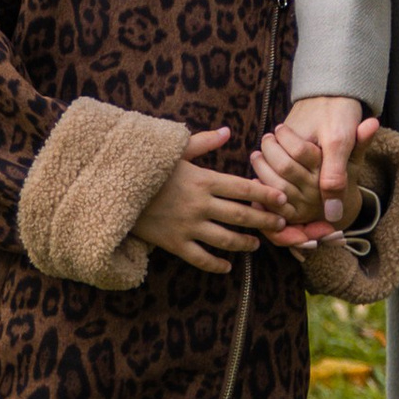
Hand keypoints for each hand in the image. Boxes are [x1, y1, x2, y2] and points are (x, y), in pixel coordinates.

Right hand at [132, 127, 286, 273]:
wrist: (115, 189)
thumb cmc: (148, 167)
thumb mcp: (175, 150)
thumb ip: (204, 142)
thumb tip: (228, 131)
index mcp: (204, 180)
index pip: (243, 188)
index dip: (266, 194)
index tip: (283, 198)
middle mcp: (200, 205)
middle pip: (241, 215)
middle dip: (264, 220)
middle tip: (282, 223)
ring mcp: (187, 226)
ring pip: (225, 239)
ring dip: (245, 243)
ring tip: (257, 244)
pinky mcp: (174, 243)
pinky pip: (200, 258)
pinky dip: (216, 265)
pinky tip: (227, 266)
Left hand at [255, 92, 366, 231]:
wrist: (338, 200)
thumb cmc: (342, 169)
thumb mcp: (351, 151)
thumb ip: (361, 138)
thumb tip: (374, 122)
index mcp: (330, 172)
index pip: (300, 151)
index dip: (286, 136)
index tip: (279, 128)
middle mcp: (317, 191)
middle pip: (285, 166)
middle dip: (270, 149)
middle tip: (266, 138)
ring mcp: (304, 205)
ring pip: (275, 184)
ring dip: (261, 167)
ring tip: (257, 154)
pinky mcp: (293, 216)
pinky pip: (272, 203)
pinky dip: (262, 189)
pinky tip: (256, 176)